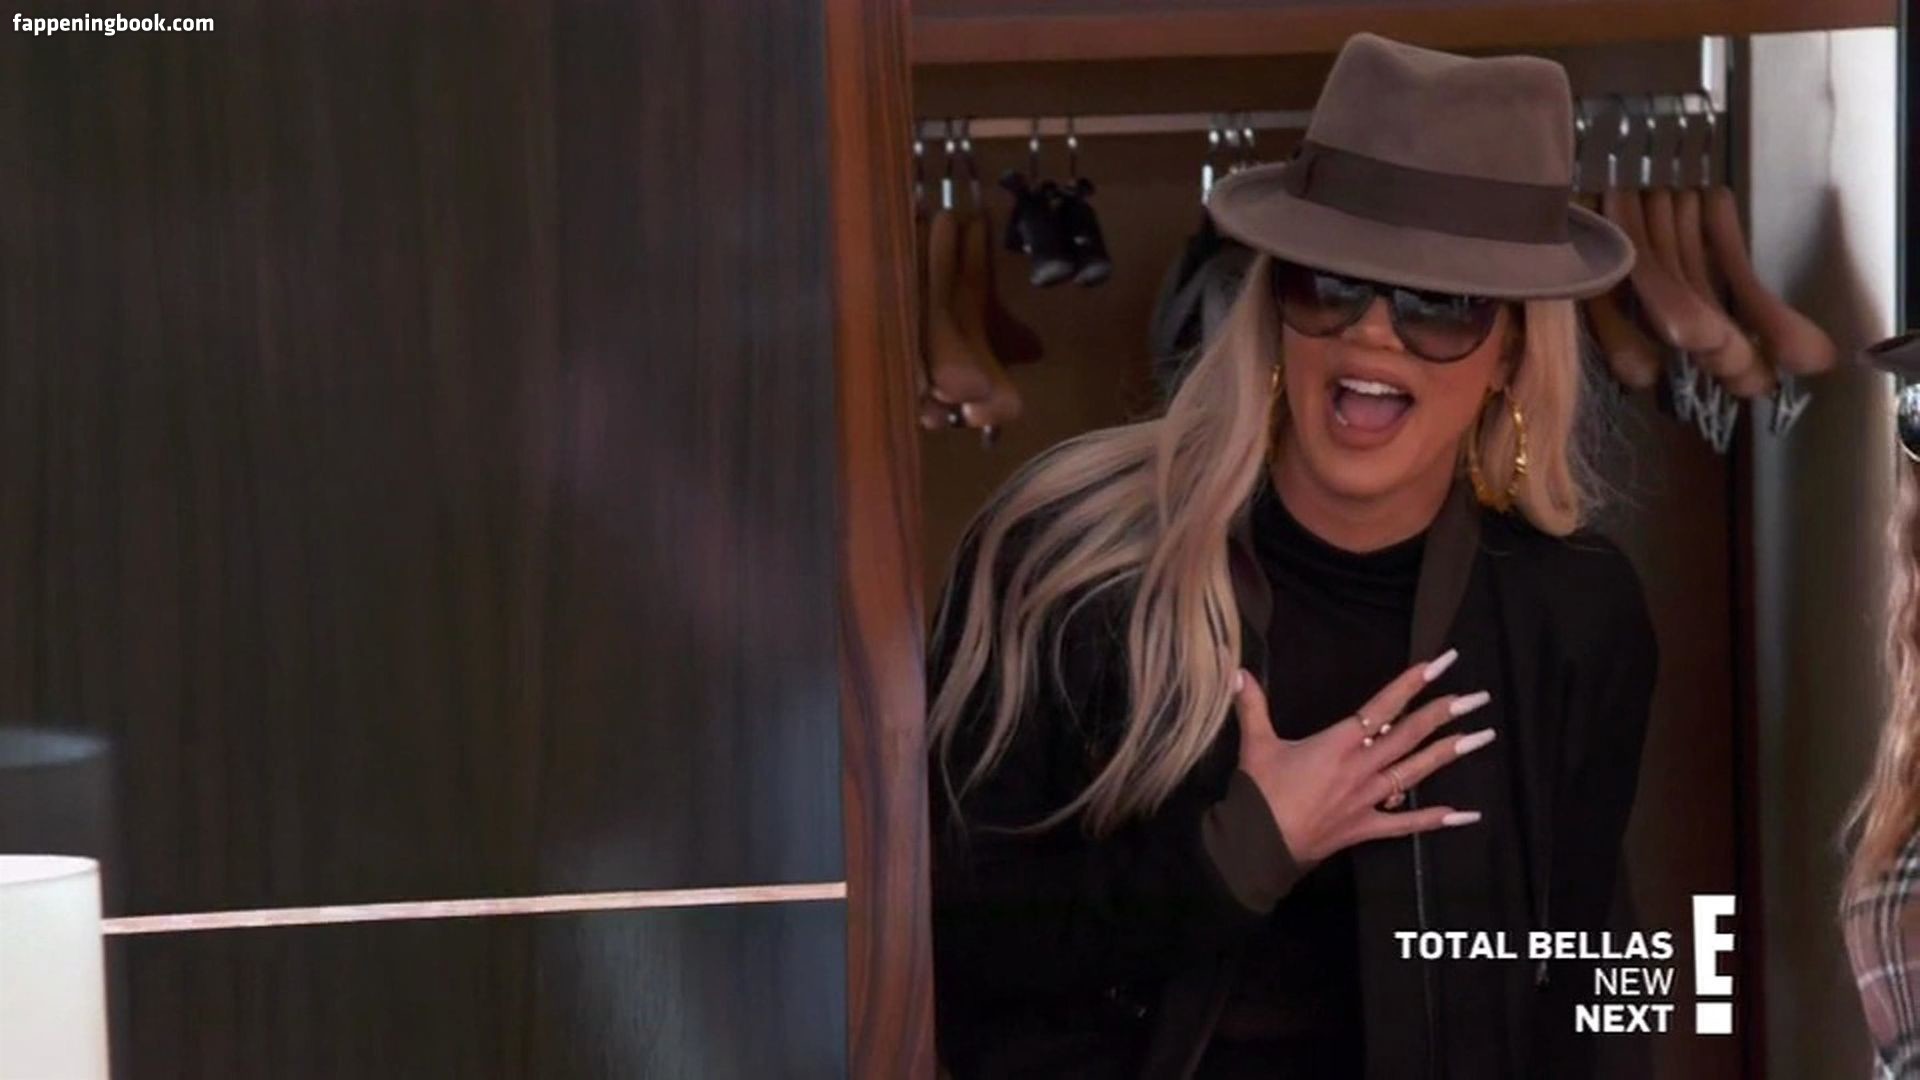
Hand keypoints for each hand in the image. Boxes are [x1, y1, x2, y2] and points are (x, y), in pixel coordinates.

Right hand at [1231, 650, 1493, 866]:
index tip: (1439, 664)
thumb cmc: (1258, 794)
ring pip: (1416, 771)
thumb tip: (1238, 671)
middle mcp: (1361, 767)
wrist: (1258, 846)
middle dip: (1445, 713)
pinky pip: (1406, 824)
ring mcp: (1368, 799)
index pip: (1383, 706)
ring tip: (1482, 737)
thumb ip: (1252, 705)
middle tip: (1479, 698)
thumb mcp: (1255, 744)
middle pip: (1410, 735)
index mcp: (1337, 743)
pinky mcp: (1366, 827)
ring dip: (1450, 753)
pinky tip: (1464, 815)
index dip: (1411, 684)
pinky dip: (1435, 818)